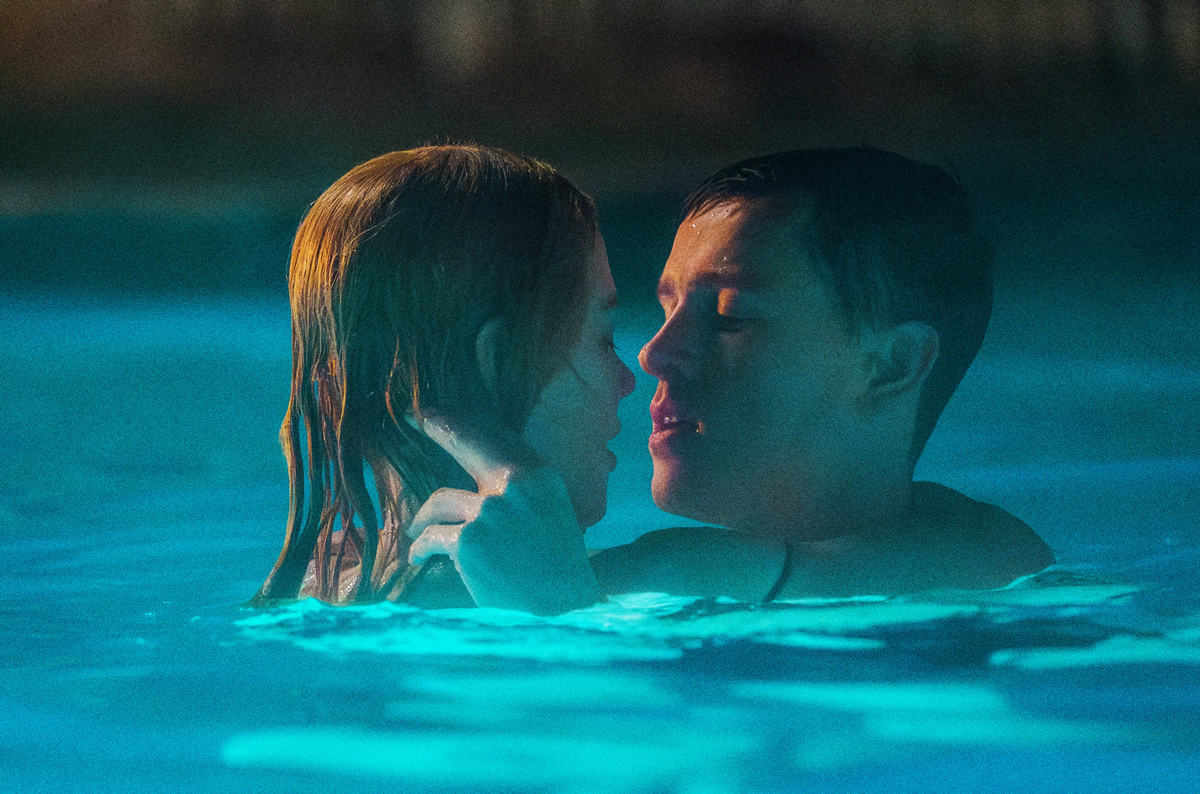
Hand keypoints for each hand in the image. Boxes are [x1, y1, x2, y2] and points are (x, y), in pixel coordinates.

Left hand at [405, 414, 601, 614]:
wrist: (564, 600)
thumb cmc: (553, 556)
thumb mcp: (547, 507)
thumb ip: (517, 485)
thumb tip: (475, 469)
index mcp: (536, 475)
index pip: (493, 436)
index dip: (459, 421)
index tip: (431, 411)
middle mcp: (513, 487)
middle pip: (465, 443)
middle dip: (436, 427)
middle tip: (412, 419)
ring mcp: (489, 514)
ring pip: (438, 502)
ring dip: (422, 519)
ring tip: (416, 530)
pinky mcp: (468, 543)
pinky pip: (431, 537)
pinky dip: (420, 548)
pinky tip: (417, 557)